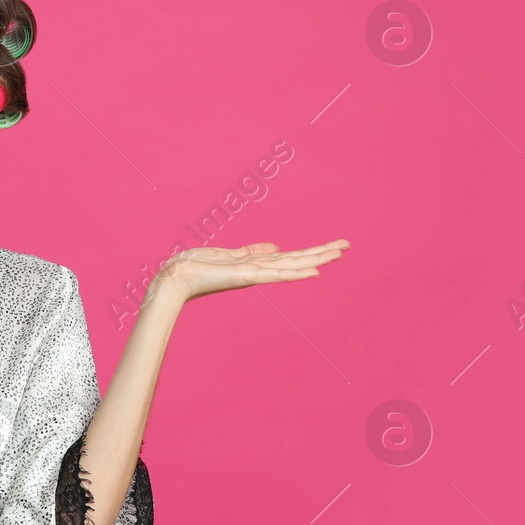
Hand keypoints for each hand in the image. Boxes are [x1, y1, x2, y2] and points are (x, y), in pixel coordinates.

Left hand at [152, 238, 349, 303]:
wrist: (176, 278)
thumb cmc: (197, 268)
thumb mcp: (229, 254)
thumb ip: (253, 251)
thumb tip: (276, 247)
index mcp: (257, 265)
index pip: (291, 257)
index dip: (313, 252)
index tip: (333, 247)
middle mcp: (260, 271)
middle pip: (298, 260)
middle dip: (322, 253)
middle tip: (347, 246)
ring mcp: (255, 274)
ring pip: (292, 265)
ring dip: (316, 259)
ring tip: (338, 253)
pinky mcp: (246, 276)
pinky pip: (276, 274)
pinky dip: (296, 273)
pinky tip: (313, 272)